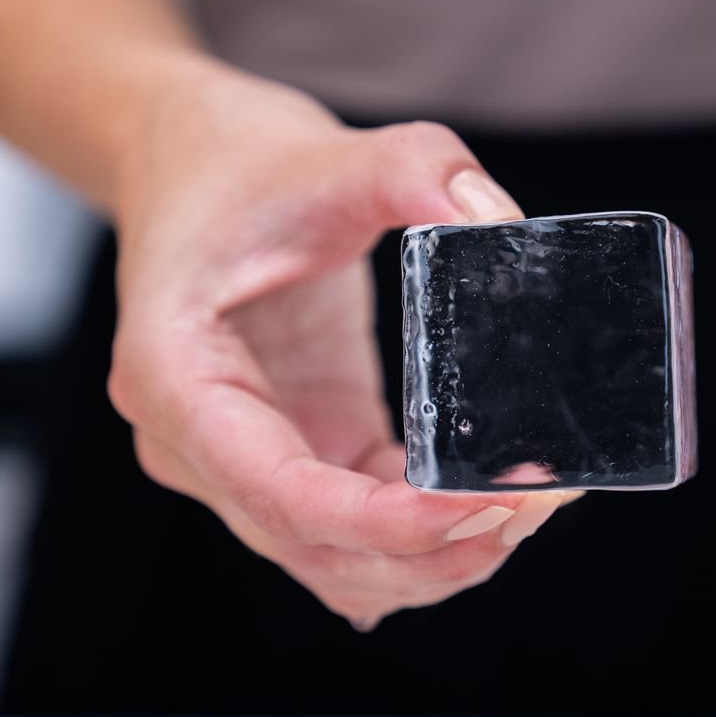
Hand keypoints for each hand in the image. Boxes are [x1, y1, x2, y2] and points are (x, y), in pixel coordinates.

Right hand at [106, 72, 581, 629]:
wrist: (197, 165)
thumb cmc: (236, 168)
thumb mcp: (323, 153)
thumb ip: (412, 168)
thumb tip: (498, 219)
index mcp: (175, 380)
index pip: (281, 495)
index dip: (385, 524)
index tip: (484, 505)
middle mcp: (196, 446)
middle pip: (315, 548)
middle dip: (432, 549)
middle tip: (539, 503)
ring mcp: (245, 462)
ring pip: (339, 563)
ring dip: (436, 559)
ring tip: (534, 507)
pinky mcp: (301, 454)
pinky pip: (360, 532)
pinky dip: (428, 535)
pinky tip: (499, 507)